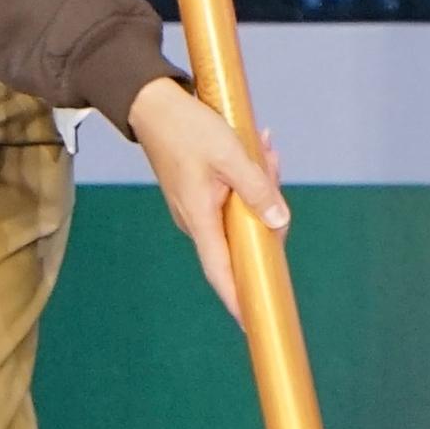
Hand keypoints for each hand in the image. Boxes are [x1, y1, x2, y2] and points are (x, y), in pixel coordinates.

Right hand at [129, 74, 284, 316]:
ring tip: (264, 148)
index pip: (221, 272)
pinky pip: (232, 195)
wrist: (151, 105)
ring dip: (259, 184)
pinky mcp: (198, 194)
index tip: (254, 323)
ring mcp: (196, 208)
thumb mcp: (230, 155)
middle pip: (242, 236)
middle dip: (266, 210)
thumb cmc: (188, 128)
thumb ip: (257, 187)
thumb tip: (278, 219)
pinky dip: (248, 177)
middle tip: (272, 166)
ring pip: (240, 211)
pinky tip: (257, 149)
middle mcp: (196, 221)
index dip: (238, 299)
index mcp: (199, 219)